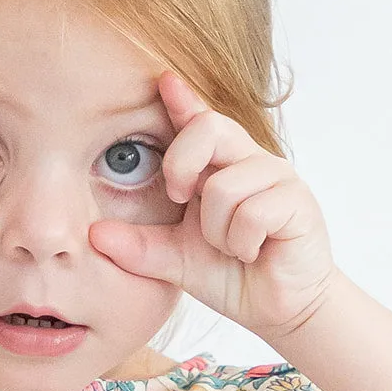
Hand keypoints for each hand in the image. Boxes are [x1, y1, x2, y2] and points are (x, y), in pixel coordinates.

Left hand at [88, 71, 337, 345]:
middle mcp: (248, 161)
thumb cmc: (231, 275)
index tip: (163, 80)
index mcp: (219, 166)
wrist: (279, 309)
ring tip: (233, 247)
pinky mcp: (298, 202)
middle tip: (179, 198)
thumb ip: (138, 245)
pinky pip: (252, 213)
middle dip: (181, 164)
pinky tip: (254, 252)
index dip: (182, 99)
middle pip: (209, 128)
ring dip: (218, 231)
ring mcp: (276, 178)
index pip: (199, 121)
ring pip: (224, 187)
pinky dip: (242, 243)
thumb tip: (93, 235)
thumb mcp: (174, 259)